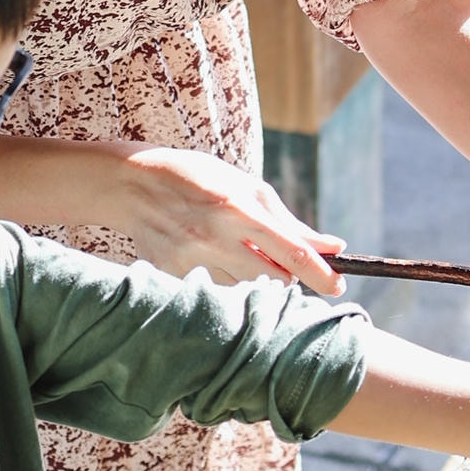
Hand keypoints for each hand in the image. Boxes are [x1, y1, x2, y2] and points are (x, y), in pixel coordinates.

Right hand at [118, 144, 346, 295]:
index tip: (338, 284)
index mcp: (238, 210)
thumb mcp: (245, 186)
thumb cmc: (197, 179)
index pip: (292, 253)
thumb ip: (288, 220)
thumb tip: (332, 246)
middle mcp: (216, 239)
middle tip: (286, 265)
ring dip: (257, 279)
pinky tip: (212, 256)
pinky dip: (227, 281)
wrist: (131, 185)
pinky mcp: (174, 277)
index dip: (321, 274)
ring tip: (240, 252)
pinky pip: (218, 291)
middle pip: (274, 280)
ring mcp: (193, 262)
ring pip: (247, 290)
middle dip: (289, 278)